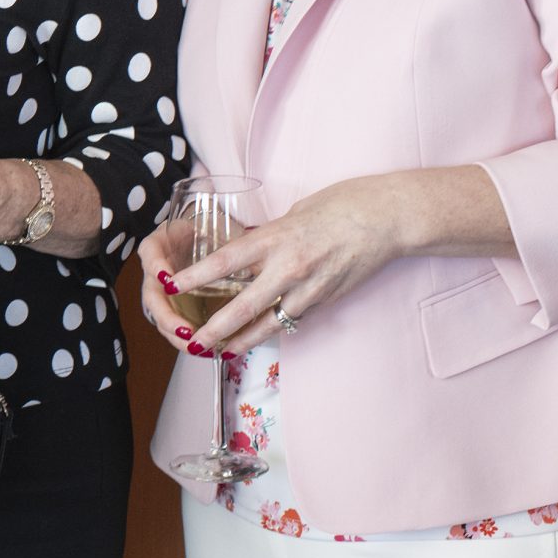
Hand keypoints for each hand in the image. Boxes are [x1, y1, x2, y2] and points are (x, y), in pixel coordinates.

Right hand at [135, 218, 201, 348]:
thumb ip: (213, 233)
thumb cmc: (207, 228)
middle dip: (167, 317)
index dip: (156, 268)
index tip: (168, 280)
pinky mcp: (173, 305)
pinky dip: (186, 339)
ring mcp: (162, 291)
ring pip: (160, 317)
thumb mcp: (208, 224)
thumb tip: (240, 245)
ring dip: (176, 335)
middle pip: (152, 296)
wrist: (205, 237)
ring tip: (196, 348)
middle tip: (187, 331)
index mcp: (159, 246)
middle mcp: (155, 271)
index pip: (150, 254)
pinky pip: (175, 324)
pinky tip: (204, 351)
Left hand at [153, 175, 414, 356]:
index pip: (225, 261)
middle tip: (192, 342)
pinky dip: (273, 330)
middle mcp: (289, 267)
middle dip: (216, 327)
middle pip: (244, 304)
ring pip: (269, 322)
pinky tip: (257, 339)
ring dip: (243, 340)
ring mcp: (310, 288)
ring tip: (221, 352)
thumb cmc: (340, 205)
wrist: (387, 218)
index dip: (195, 276)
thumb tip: (247, 251)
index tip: (170, 285)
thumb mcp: (293, 214)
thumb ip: (268, 236)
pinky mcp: (326, 300)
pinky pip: (293, 319)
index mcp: (275, 238)